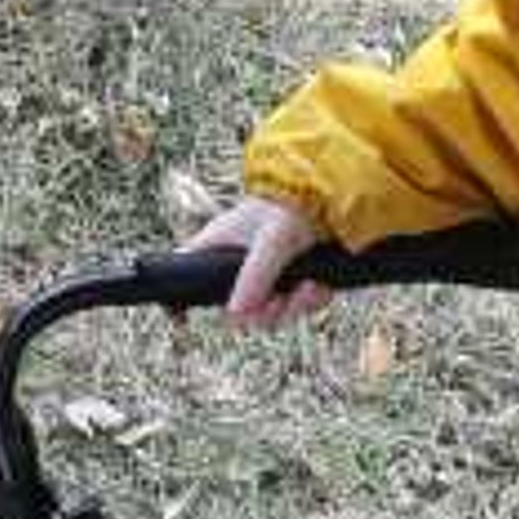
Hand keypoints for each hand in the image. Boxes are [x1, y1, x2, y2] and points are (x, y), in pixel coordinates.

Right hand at [178, 192, 333, 329]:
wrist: (335, 199)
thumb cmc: (294, 207)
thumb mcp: (271, 242)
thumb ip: (253, 277)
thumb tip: (235, 314)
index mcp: (220, 244)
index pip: (185, 271)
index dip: (182, 297)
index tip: (185, 319)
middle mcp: (239, 262)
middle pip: (236, 309)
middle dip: (261, 312)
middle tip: (277, 302)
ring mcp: (266, 274)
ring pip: (269, 313)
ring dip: (290, 308)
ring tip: (306, 289)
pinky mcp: (293, 280)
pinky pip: (296, 306)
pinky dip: (309, 300)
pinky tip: (318, 285)